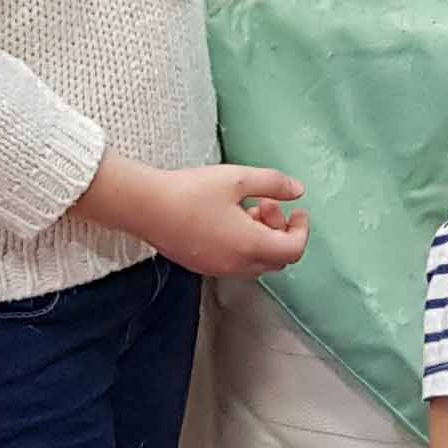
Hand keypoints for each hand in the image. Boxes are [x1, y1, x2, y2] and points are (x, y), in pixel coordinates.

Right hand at [127, 161, 310, 280]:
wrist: (145, 207)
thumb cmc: (191, 191)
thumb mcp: (238, 179)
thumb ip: (273, 183)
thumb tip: (297, 190)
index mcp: (251, 246)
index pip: (293, 250)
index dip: (301, 230)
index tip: (297, 210)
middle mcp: (237, 265)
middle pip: (277, 260)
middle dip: (281, 232)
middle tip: (267, 205)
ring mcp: (218, 269)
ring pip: (256, 263)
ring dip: (262, 239)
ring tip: (246, 209)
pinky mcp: (202, 266)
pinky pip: (235, 263)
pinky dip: (243, 245)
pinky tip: (227, 219)